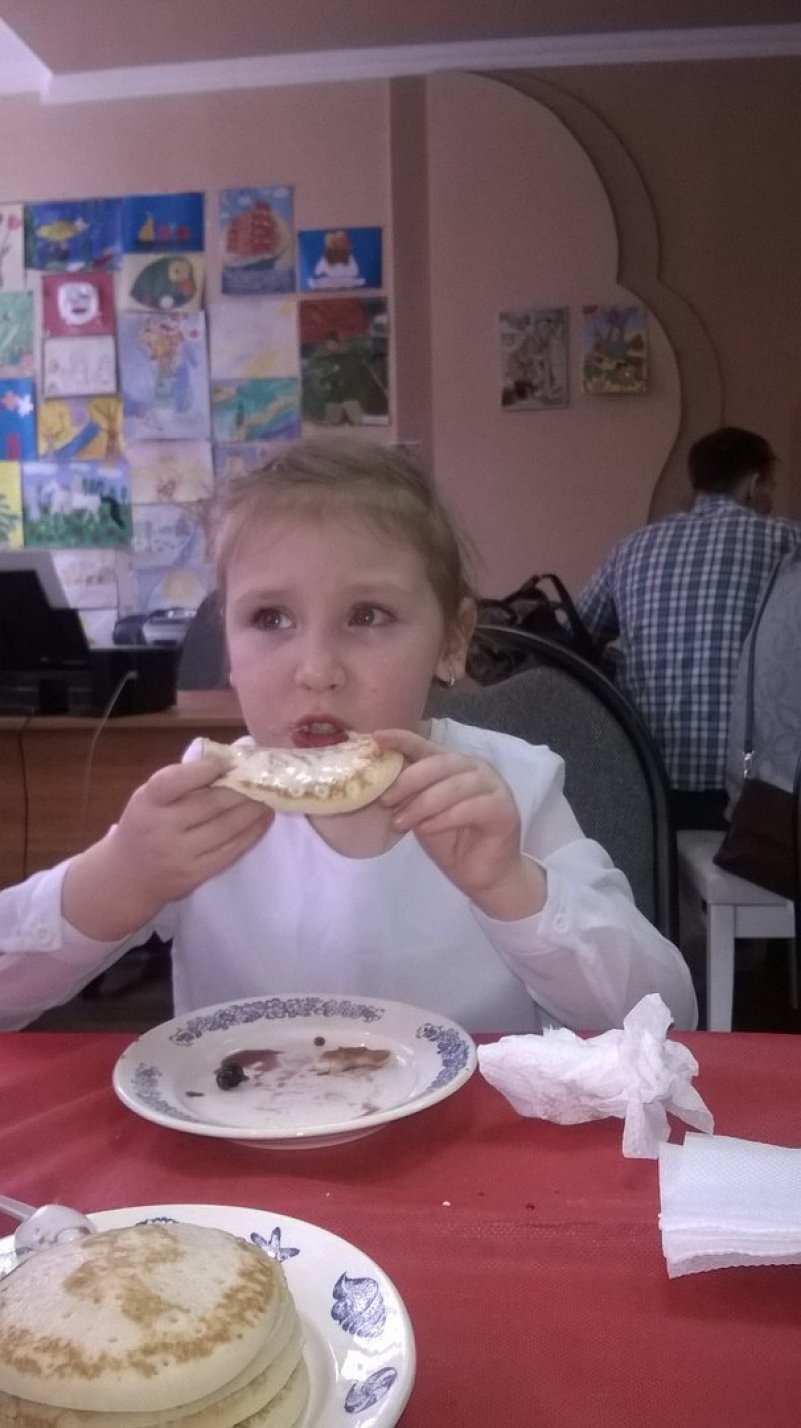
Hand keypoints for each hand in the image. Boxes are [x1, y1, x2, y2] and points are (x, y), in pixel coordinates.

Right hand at [63, 755, 272, 939]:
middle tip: (263, 778)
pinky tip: (263, 819)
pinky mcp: (195, 875)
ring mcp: (179, 854)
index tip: (229, 761)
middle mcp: (161, 828)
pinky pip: (230, 851)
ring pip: (225, 828)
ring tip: (269, 796)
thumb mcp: (149, 799)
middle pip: (210, 804)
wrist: (128, 877)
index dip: (204, 769)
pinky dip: (251, 833)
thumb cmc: (144, 826)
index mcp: (147, 802)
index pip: (174, 781)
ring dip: (253, 810)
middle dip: (241, 789)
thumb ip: (179, 782)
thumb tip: (226, 760)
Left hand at [375, 729, 545, 919]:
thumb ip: (408, 794)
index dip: (402, 739)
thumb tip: (378, 779)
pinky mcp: (504, 810)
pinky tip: (427, 829)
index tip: (376, 738)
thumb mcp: (421, 814)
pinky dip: (445, 818)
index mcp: (454, 764)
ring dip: (422, 805)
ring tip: (400, 823)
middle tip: (385, 801)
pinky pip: (471, 808)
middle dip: (408, 781)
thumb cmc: (452, 842)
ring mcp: (494, 787)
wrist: (483, 875)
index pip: (427, 746)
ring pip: (453, 786)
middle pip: (440, 763)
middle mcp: (476, 769)